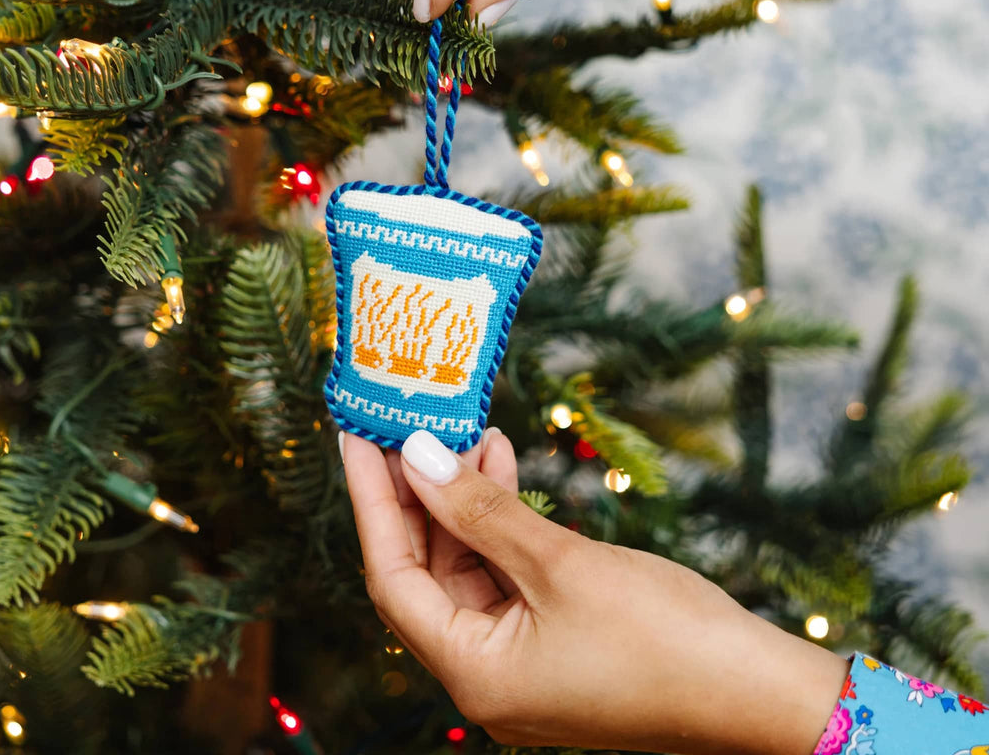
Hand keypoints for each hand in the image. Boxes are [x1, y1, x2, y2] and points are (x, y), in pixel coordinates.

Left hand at [341, 427, 847, 754]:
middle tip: (412, 425)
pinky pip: (506, 578)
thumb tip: (417, 456)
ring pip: (468, 570)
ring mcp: (521, 663)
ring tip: (474, 436)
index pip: (394, 576)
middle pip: (427, 571)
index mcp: (475, 675)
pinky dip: (501, 526)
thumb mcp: (559, 562)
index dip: (373, 500)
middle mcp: (487, 676)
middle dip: (420, 494)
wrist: (759, 692)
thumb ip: (480, 509)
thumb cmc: (663, 636)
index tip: (357, 437)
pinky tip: (506, 473)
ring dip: (466, 502)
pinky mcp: (554, 643)